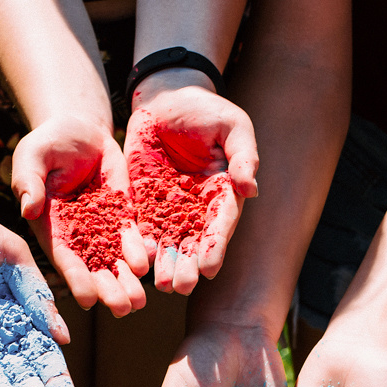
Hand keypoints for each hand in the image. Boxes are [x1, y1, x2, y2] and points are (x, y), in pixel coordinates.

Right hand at [15, 115, 149, 315]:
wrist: (79, 130)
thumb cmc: (48, 143)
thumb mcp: (32, 155)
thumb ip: (29, 181)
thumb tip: (28, 209)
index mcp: (51, 226)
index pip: (64, 257)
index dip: (76, 278)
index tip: (88, 299)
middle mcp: (78, 234)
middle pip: (94, 267)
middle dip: (109, 288)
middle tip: (124, 309)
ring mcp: (102, 226)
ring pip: (116, 259)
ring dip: (128, 281)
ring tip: (141, 301)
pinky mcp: (123, 213)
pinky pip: (133, 235)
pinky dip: (140, 251)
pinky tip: (149, 265)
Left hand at [126, 87, 258, 293]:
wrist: (165, 99)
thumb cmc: (205, 110)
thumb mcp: (231, 126)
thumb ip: (243, 155)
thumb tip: (250, 187)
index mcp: (223, 194)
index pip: (220, 226)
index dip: (214, 248)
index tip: (209, 268)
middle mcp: (198, 208)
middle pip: (193, 243)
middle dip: (188, 266)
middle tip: (180, 287)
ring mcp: (170, 207)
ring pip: (168, 243)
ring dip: (164, 265)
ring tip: (160, 286)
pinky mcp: (144, 202)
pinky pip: (141, 228)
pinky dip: (139, 246)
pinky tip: (136, 262)